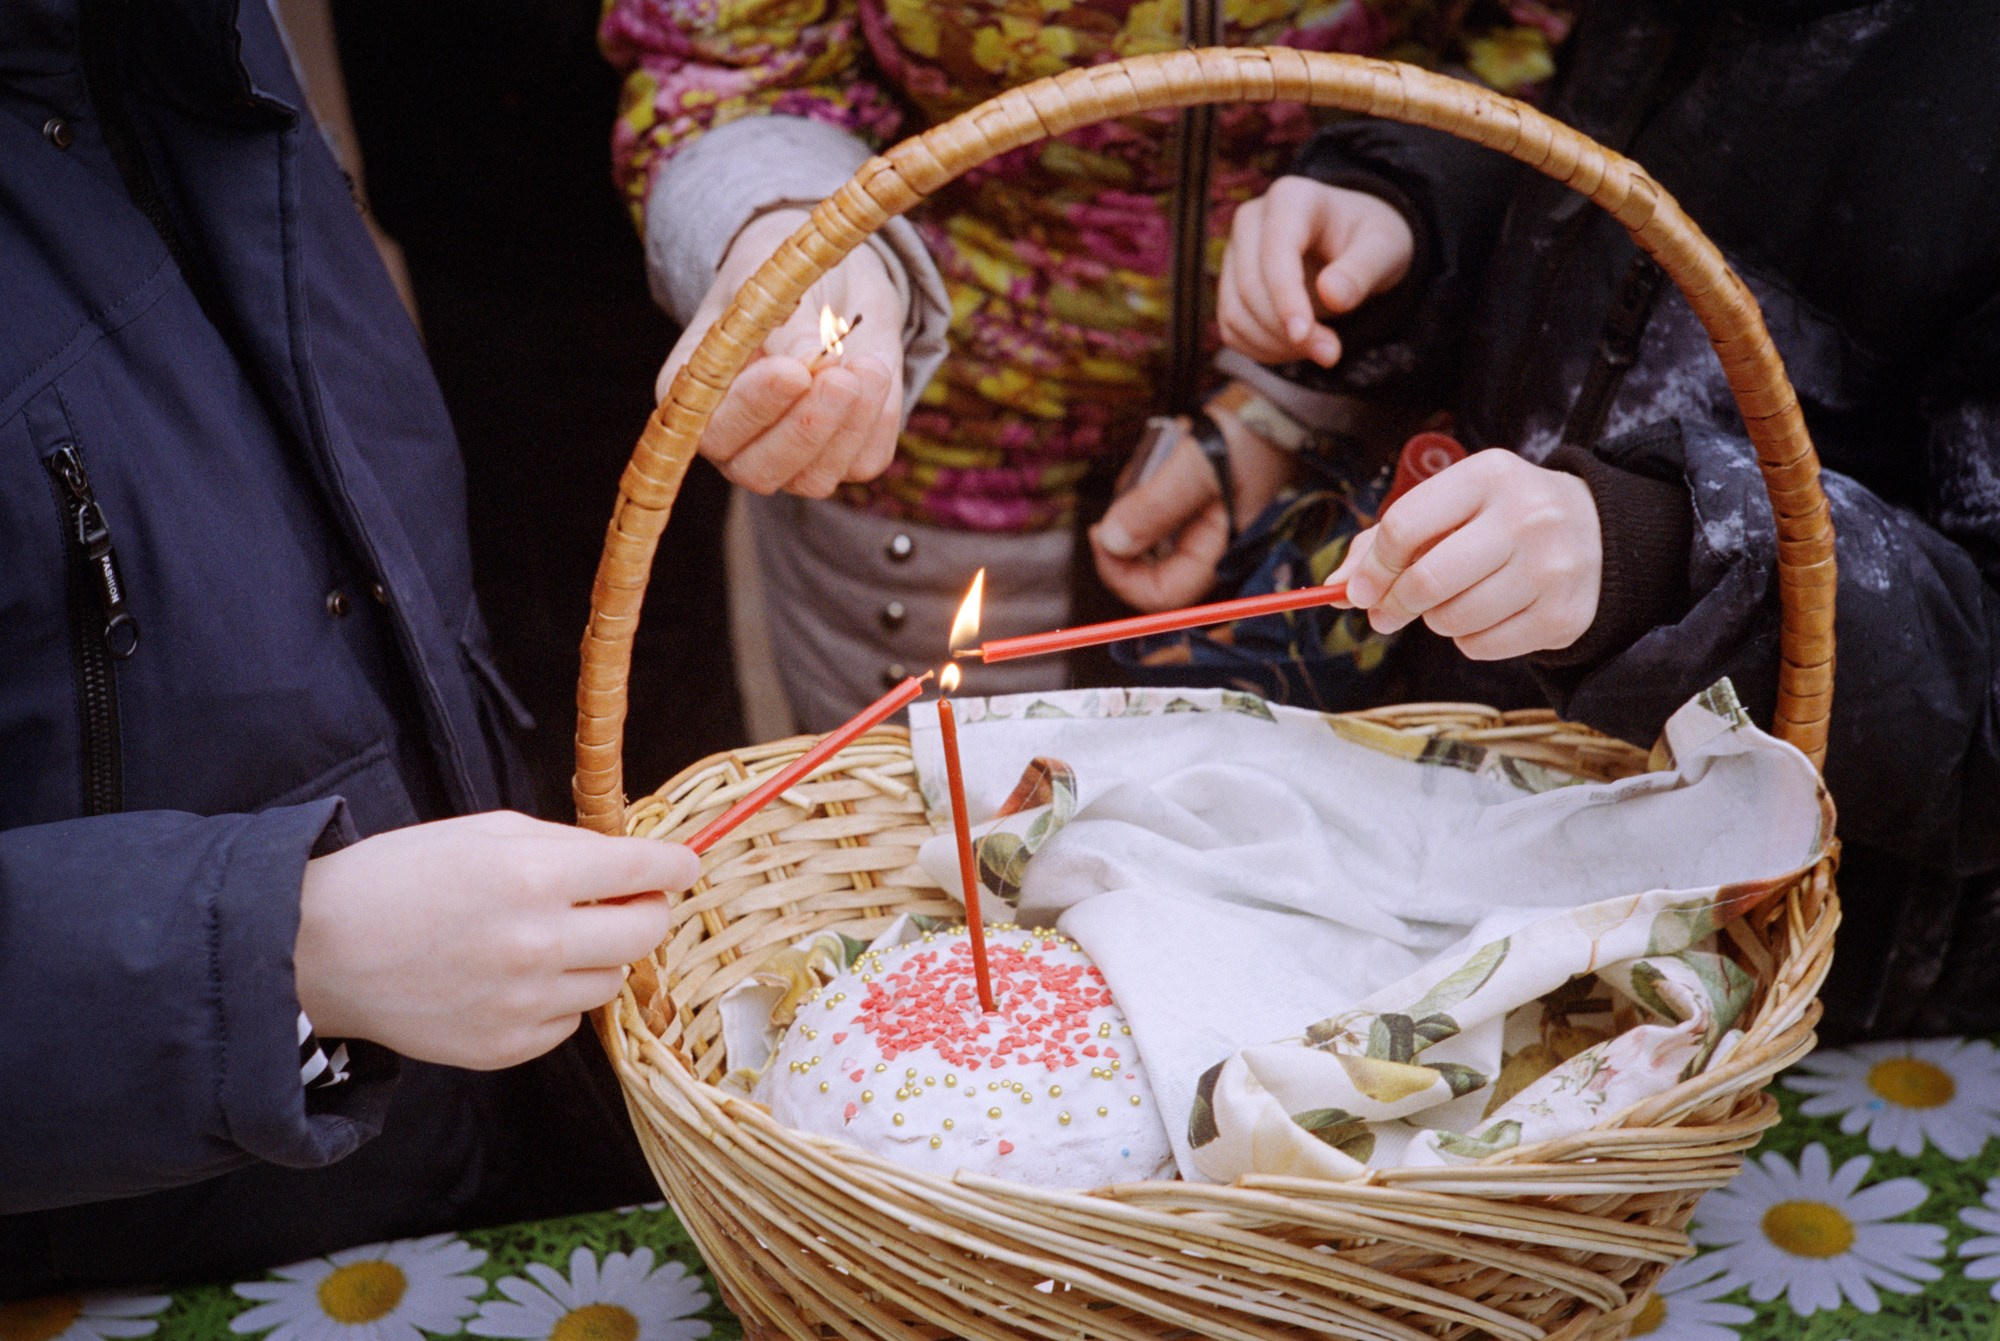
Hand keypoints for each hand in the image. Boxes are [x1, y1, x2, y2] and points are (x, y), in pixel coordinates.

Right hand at [294, 812, 700, 1069]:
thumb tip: (632, 861)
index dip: (674, 865)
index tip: (685, 866)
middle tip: (627, 900)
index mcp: (534, 875)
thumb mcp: (486, 832)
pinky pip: (570, 1023)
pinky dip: (560, 999)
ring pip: (612, 980)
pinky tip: (519, 978)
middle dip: (646, 910)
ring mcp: (524, 1002)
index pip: (643, 869)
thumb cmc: (401, 876)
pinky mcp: (506, 1046)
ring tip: (551, 939)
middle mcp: (538, 942)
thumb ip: (566, 846)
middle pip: (645, 931)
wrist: (320, 950)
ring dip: (599, 956)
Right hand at [658, 209, 906, 495]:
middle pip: (759, 471)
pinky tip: (876, 372)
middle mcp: (736, 442)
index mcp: (696, 398)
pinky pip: (864, 461)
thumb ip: (786, 331)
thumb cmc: (785, 282)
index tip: (794, 372)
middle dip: (806, 428)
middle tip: (841, 377)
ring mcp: (790, 459)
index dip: (753, 408)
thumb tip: (811, 365)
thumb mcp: (777, 287)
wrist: (834, 285)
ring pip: (814, 479)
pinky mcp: (843, 458)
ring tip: (869, 364)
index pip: (712, 430)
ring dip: (850, 426)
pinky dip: (878, 421)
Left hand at [1089, 404, 1294, 610]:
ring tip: (1156, 456)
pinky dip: (1149, 481)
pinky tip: (1164, 452)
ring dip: (1138, 495)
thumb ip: (1154, 507)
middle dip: (1128, 525)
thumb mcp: (1196, 468)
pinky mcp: (1194, 500)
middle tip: (1129, 485)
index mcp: (1218, 550)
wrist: (1277, 400)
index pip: (1162, 594)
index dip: (1122, 576)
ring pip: (1147, 528)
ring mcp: (1201, 522)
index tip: (1099, 536)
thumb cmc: (1252, 435)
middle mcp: (1209, 545)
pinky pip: (1157, 503)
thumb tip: (1111, 541)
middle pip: (1148, 562)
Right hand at [1218, 177, 1413, 367]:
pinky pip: (1232, 329)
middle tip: (1331, 354)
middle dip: (1287, 331)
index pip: (1275, 254)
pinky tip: (1297, 347)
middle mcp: (1251, 220)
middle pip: (1251, 288)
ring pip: (1235, 313)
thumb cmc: (1371, 241)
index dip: (1286, 299)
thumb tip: (1331, 295)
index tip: (1304, 336)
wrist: (1355, 244)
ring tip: (1320, 349)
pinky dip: (1262, 349)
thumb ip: (1363, 271)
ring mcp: (1234, 253)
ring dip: (1275, 345)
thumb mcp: (1385, 249)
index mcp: (1291, 198)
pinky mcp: (1229, 285)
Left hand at [1324, 451, 1601, 659]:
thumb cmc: (1501, 518)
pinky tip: (1487, 615)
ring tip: (1453, 601)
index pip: (1404, 526)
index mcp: (1489, 475)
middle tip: (1386, 613)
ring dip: (1435, 620)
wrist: (1599, 533)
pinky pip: (1482, 647)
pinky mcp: (1563, 615)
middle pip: (1427, 580)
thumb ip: (1388, 539)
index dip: (1372, 567)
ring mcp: (1550, 568)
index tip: (1359, 589)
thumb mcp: (1453, 505)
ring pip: (1452, 620)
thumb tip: (1336, 586)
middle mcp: (1526, 517)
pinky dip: (1469, 639)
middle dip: (1393, 605)